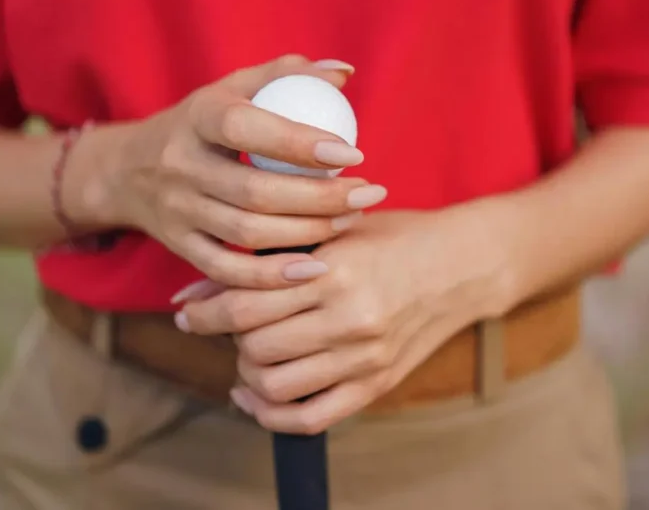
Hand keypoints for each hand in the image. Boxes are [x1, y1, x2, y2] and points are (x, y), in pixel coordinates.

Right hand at [70, 54, 388, 287]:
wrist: (129, 170)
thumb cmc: (204, 123)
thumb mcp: (234, 89)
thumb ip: (288, 74)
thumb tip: (344, 74)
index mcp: (197, 117)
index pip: (245, 128)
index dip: (299, 143)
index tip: (352, 153)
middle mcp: (180, 164)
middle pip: (253, 190)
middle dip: (320, 197)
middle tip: (368, 193)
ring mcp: (177, 209)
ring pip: (246, 232)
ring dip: (307, 231)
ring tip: (351, 219)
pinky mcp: (179, 246)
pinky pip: (226, 271)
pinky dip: (270, 276)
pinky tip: (313, 268)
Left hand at [174, 205, 513, 433]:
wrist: (461, 264)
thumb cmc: (391, 236)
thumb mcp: (328, 232)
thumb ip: (261, 261)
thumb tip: (187, 292)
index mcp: (334, 270)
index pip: (244, 305)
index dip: (204, 313)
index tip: (189, 312)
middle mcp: (349, 318)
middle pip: (253, 348)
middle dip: (227, 338)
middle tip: (231, 322)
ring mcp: (364, 357)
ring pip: (274, 386)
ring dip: (247, 372)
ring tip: (250, 351)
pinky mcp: (376, 385)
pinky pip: (309, 418)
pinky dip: (271, 414)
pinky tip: (256, 395)